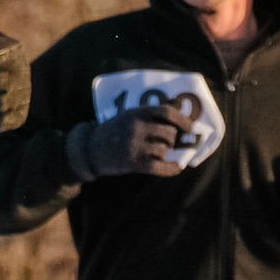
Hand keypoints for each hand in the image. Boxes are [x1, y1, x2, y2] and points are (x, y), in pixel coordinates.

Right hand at [66, 106, 186, 179]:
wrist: (89, 148)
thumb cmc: (114, 131)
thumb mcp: (129, 115)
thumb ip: (151, 114)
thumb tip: (181, 110)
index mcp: (137, 113)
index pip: (167, 112)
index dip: (183, 120)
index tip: (190, 128)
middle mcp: (136, 128)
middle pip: (169, 133)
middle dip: (172, 140)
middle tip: (169, 143)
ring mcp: (134, 146)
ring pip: (164, 150)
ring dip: (165, 153)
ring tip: (159, 153)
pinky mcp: (132, 163)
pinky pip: (159, 167)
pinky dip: (171, 169)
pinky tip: (175, 168)